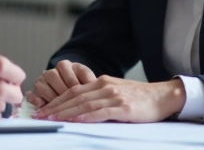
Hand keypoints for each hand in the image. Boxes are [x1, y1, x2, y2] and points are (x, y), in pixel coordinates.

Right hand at [26, 60, 96, 107]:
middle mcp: (51, 71)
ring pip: (42, 86)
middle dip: (62, 91)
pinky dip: (36, 100)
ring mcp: (41, 81)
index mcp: (64, 65)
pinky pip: (32, 95)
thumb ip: (89, 80)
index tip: (83, 94)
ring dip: (51, 97)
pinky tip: (42, 105)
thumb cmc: (80, 84)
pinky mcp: (35, 93)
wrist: (69, 89)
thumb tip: (93, 84)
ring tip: (60, 107)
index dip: (75, 84)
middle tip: (71, 102)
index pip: (66, 71)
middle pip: (52, 77)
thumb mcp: (87, 79)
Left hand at [32, 76, 185, 122]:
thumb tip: (78, 109)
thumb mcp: (115, 93)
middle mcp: (105, 87)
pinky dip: (88, 116)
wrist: (163, 96)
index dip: (56, 101)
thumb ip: (98, 98)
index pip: (73, 91)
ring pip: (85, 105)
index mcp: (101, 82)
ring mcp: (114, 97)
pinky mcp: (124, 108)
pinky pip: (102, 112)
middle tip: (40, 116)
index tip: (43, 109)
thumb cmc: (139, 98)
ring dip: (66, 113)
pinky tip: (77, 120)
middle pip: (75, 97)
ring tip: (51, 119)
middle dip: (55, 107)